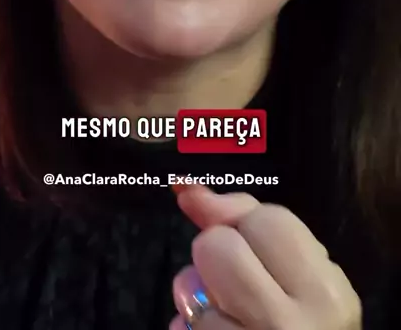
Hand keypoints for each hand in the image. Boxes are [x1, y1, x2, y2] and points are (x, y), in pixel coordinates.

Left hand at [170, 186, 360, 328]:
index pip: (264, 219)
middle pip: (217, 245)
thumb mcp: (299, 270)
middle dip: (216, 252)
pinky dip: (186, 324)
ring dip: (195, 291)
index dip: (247, 225)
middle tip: (237, 278)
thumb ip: (248, 218)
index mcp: (324, 291)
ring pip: (188, 285)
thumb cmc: (304, 319)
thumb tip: (186, 187)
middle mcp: (290, 325)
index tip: (254, 245)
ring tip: (225, 308)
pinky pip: (178, 325)